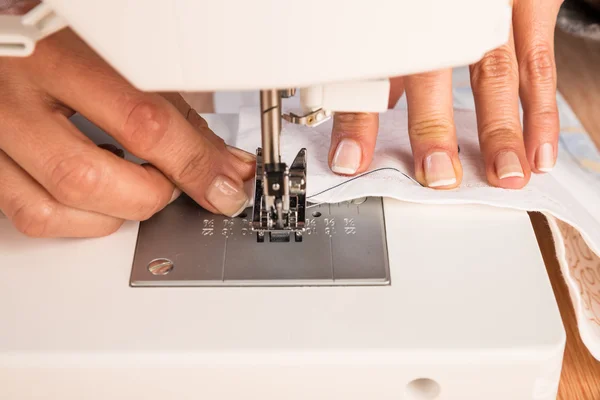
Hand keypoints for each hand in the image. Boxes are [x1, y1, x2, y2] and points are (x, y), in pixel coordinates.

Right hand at [0, 28, 254, 237]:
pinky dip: (78, 218)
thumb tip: (223, 167)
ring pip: (52, 209)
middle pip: (87, 178)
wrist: (11, 39)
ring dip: (114, 212)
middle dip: (150, 194)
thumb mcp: (125, 60)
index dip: (193, 163)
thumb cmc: (66, 42)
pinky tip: (98, 191)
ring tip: (136, 184)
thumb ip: (176, 115)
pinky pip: (29, 215)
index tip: (224, 184)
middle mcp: (11, 96)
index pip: (140, 121)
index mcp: (55, 54)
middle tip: (175, 183)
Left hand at [328, 0, 562, 188]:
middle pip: (434, 69)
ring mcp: (491, 8)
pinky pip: (539, 63)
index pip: (373, 71)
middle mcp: (446, 12)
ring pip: (496, 72)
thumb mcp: (403, 31)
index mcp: (403, 20)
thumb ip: (391, 71)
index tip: (350, 160)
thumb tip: (365, 124)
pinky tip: (538, 153)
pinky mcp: (531, 5)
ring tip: (503, 174)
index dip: (359, 118)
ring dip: (501, 130)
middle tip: (436, 175)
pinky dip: (541, 112)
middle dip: (434, 127)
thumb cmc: (440, 10)